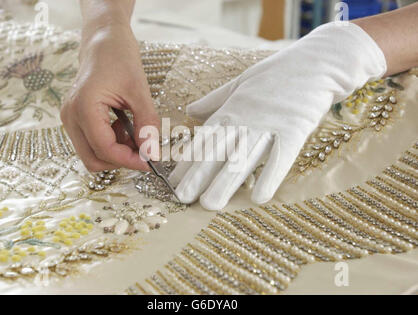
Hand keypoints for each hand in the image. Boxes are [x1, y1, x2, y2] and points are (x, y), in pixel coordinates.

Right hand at [61, 24, 159, 171]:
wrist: (103, 39)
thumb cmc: (118, 56)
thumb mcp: (140, 90)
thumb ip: (146, 123)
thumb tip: (152, 153)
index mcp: (83, 107)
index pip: (104, 149)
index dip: (129, 160)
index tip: (150, 161)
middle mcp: (71, 116)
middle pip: (93, 160)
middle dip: (120, 160)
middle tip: (144, 150)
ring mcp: (71, 118)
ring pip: (92, 154)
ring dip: (116, 152)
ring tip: (134, 132)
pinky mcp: (76, 118)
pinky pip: (92, 143)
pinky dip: (111, 143)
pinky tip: (124, 127)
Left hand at [169, 22, 385, 209]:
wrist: (317, 62)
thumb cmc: (277, 73)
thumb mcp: (240, 82)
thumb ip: (215, 100)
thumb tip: (190, 111)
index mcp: (232, 109)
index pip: (205, 140)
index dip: (189, 161)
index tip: (174, 182)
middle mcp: (246, 119)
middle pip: (219, 152)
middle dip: (198, 176)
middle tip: (182, 198)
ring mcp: (270, 125)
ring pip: (244, 158)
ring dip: (225, 183)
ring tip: (210, 205)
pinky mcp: (295, 130)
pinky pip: (281, 157)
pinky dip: (270, 176)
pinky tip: (258, 198)